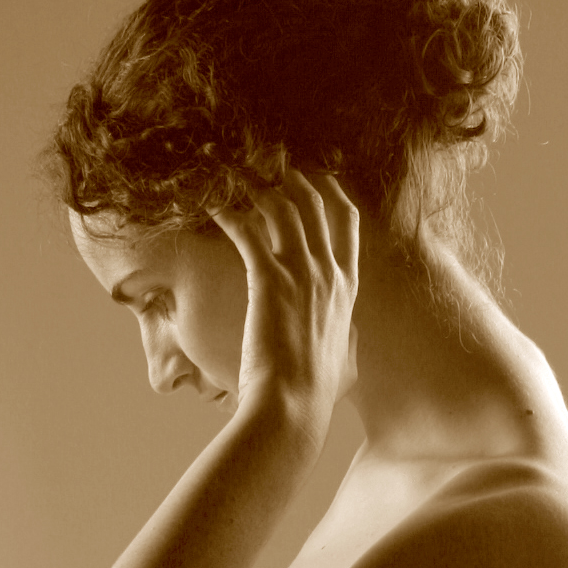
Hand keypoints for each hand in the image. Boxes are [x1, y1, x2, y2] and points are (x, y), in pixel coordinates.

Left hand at [212, 170, 358, 447]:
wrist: (294, 407)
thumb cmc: (316, 394)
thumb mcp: (347, 364)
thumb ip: (351, 342)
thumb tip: (354, 337)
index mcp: (347, 290)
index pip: (346, 223)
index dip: (330, 192)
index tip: (315, 174)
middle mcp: (329, 274)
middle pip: (315, 205)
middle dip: (292, 175)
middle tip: (267, 160)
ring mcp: (302, 275)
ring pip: (283, 209)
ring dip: (257, 185)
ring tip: (234, 170)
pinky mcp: (271, 283)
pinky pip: (249, 233)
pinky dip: (229, 213)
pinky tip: (212, 203)